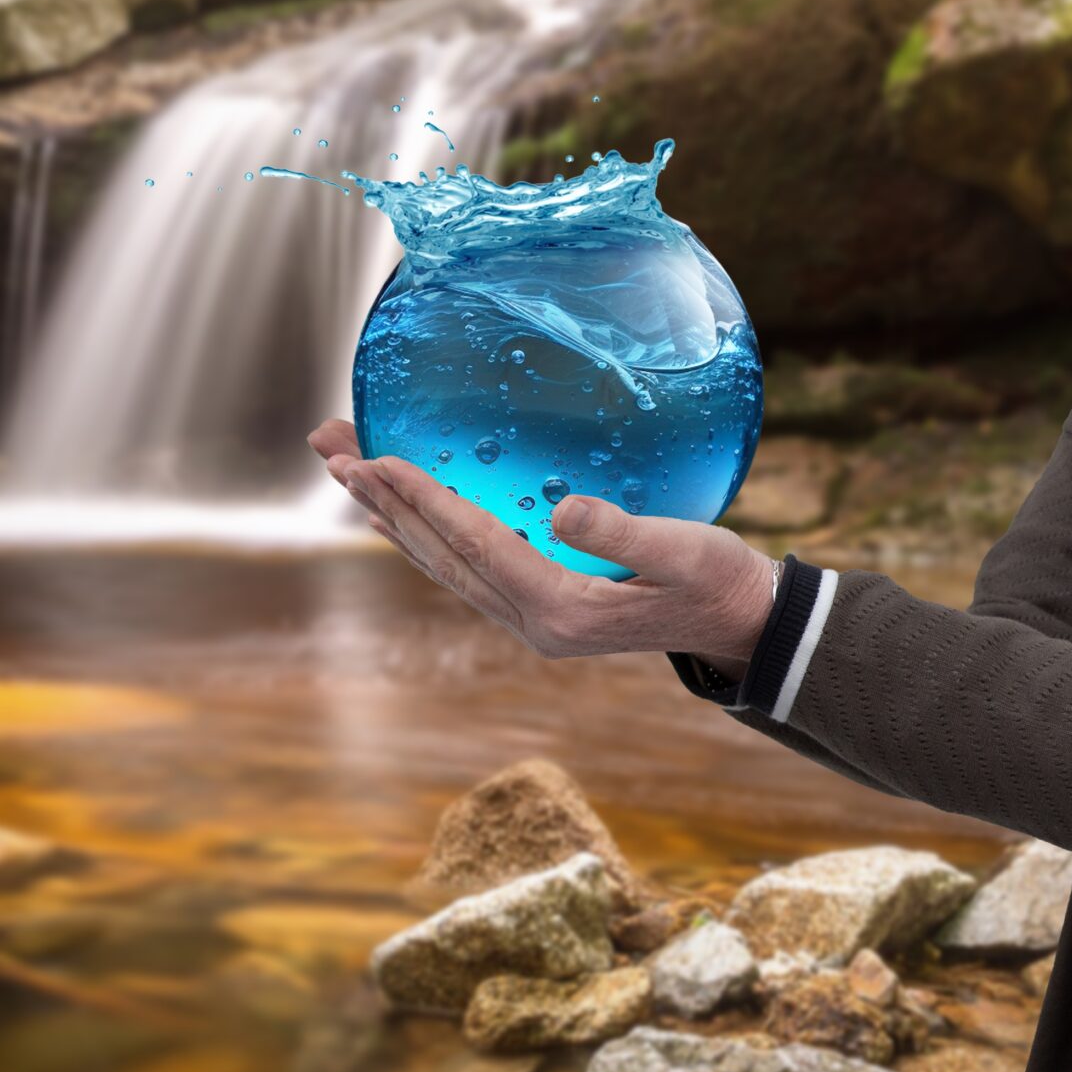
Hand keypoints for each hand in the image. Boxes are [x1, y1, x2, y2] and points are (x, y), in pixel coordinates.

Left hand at [308, 418, 777, 671]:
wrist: (741, 624)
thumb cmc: (720, 581)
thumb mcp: (687, 551)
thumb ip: (625, 531)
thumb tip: (561, 509)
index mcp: (561, 610)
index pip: (475, 544)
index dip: (422, 499)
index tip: (373, 458)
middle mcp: (533, 621)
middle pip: (439, 556)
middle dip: (379, 500)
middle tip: (328, 447)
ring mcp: (534, 618)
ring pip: (444, 563)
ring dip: (392, 515)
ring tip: (347, 468)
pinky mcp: (543, 605)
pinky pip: (468, 566)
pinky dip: (429, 532)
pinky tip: (410, 507)